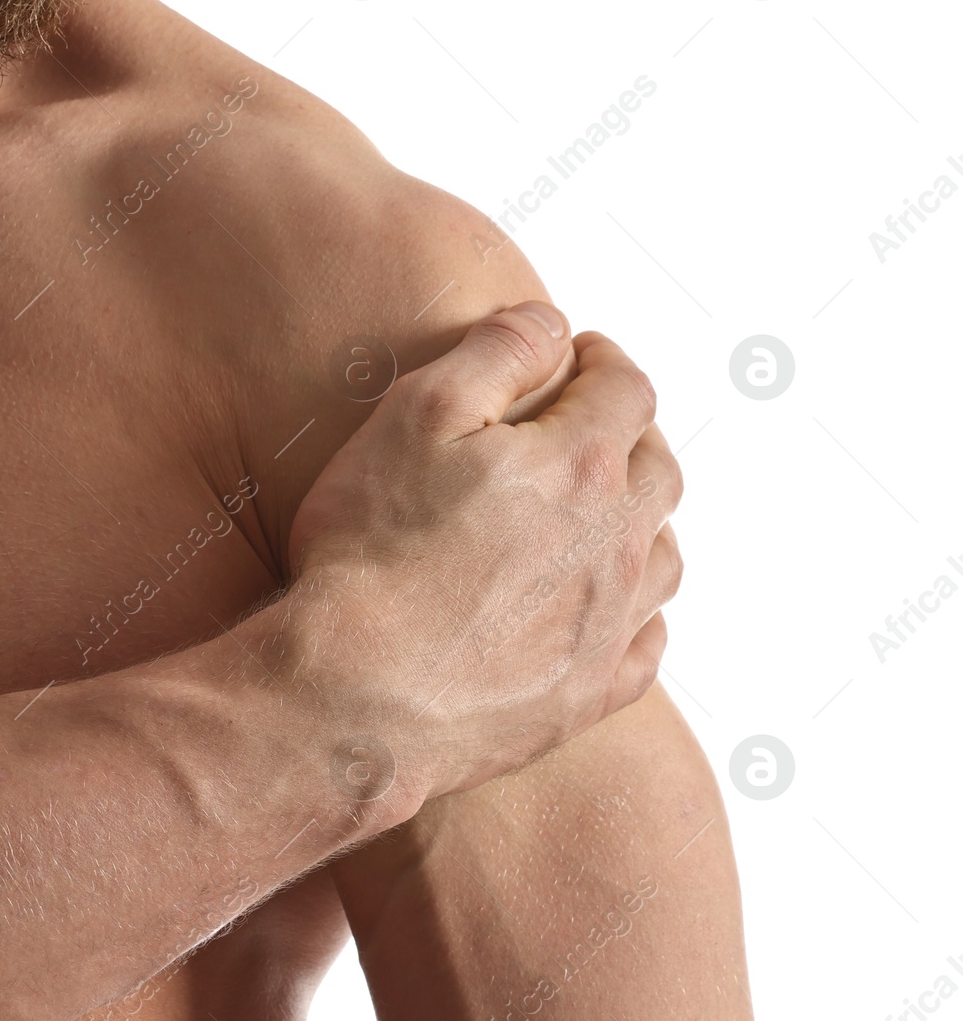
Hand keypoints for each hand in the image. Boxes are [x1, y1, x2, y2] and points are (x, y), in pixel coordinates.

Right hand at [283, 303, 680, 814]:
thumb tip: (551, 323)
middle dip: (631, 434)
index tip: (583, 356)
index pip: (627, 388)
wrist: (356, 697)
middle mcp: (616, 544)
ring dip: (642, 522)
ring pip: (663, 557)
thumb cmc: (372, 555)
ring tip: (604, 515)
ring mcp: (609, 625)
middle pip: (657, 469)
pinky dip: (637, 615)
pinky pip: (646, 645)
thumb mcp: (415, 415)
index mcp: (581, 465)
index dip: (605, 360)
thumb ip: (495, 354)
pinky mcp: (588, 694)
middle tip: (593, 426)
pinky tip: (608, 611)